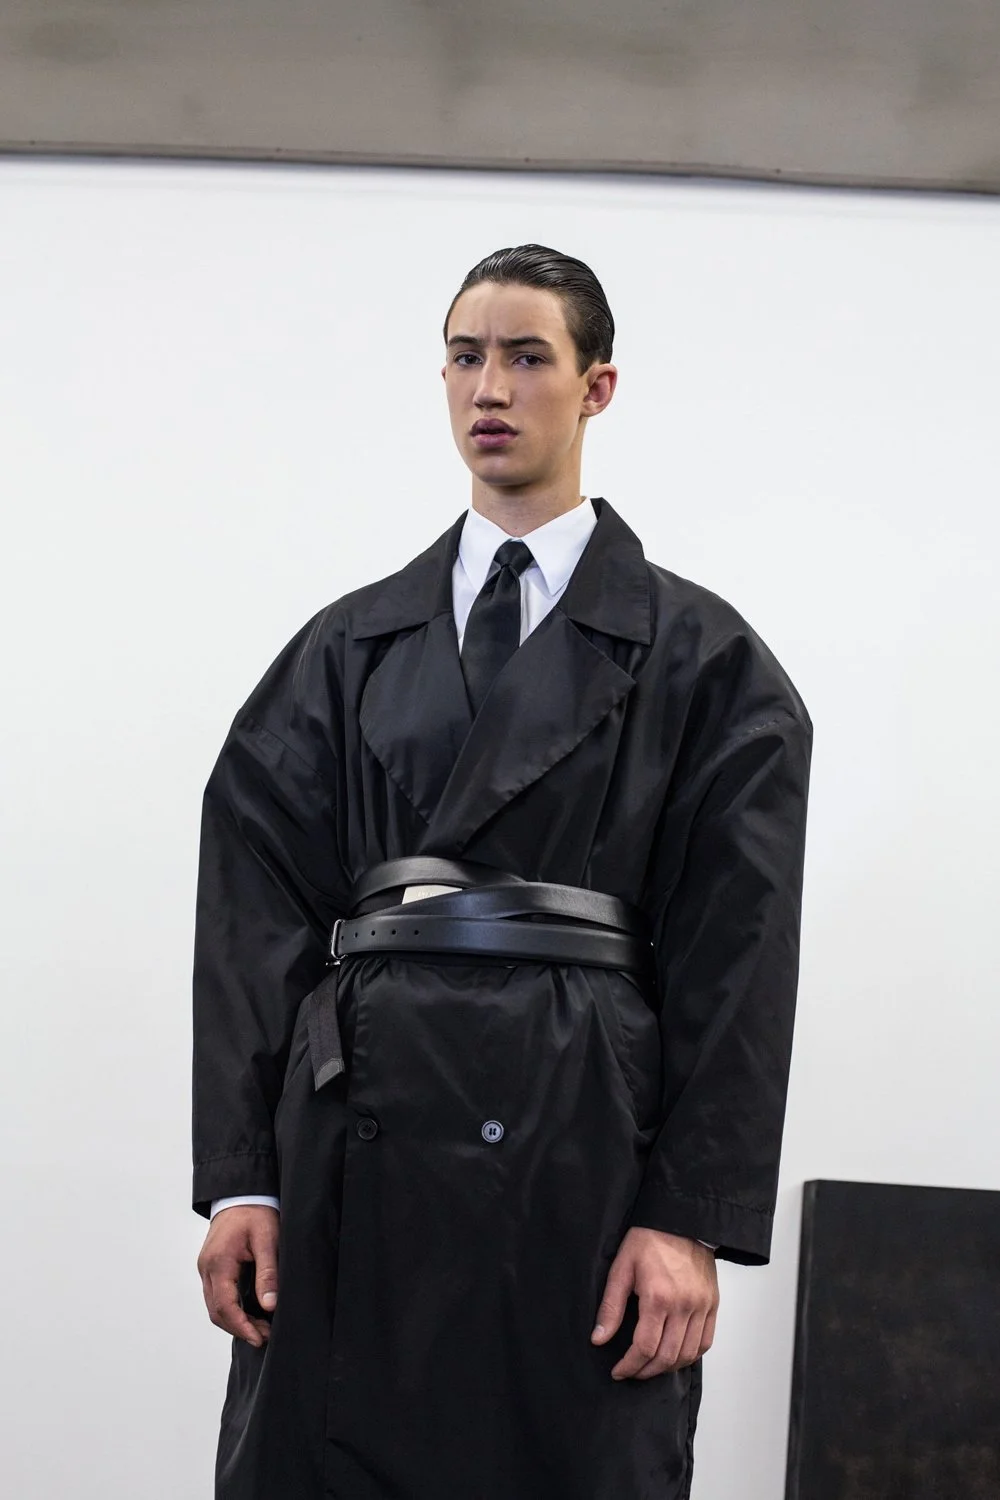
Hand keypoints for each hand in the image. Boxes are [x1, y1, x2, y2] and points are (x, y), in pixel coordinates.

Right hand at [197, 1204, 279, 1348]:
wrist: (242, 1193)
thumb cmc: (256, 1212)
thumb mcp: (267, 1239)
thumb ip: (268, 1272)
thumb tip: (269, 1305)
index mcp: (218, 1261)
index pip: (224, 1305)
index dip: (241, 1326)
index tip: (259, 1339)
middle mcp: (207, 1268)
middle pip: (216, 1311)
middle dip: (240, 1328)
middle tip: (265, 1337)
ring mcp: (207, 1268)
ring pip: (215, 1306)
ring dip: (235, 1321)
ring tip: (261, 1329)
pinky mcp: (212, 1268)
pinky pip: (217, 1296)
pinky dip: (232, 1310)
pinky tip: (251, 1314)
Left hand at [591, 1227, 718, 1379]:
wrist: (682, 1220)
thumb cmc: (649, 1239)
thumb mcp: (622, 1267)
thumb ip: (611, 1306)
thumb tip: (598, 1339)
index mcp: (658, 1297)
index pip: (645, 1347)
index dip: (630, 1365)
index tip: (618, 1371)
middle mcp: (684, 1305)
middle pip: (667, 1356)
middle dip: (646, 1371)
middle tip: (631, 1372)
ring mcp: (702, 1306)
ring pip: (688, 1354)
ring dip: (668, 1367)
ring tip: (650, 1366)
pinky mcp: (713, 1304)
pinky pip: (706, 1342)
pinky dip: (691, 1356)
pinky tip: (675, 1356)